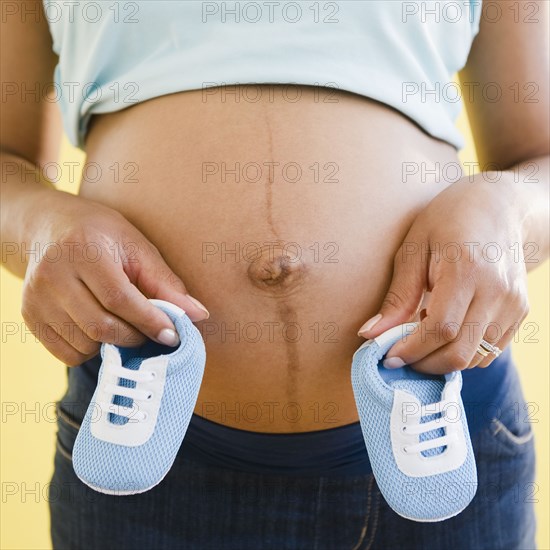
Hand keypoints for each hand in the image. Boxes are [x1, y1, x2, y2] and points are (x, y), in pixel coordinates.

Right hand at [21, 192, 209, 365]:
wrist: (48, 227)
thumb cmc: (101, 234)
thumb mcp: (137, 247)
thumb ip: (166, 283)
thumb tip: (199, 315)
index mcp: (83, 250)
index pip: (119, 298)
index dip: (150, 321)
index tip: (173, 334)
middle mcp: (53, 275)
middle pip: (101, 326)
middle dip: (135, 337)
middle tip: (151, 332)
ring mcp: (36, 298)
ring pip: (84, 344)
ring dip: (114, 345)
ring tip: (125, 326)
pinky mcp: (29, 316)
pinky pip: (66, 354)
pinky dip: (91, 351)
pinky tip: (100, 330)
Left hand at [358, 175, 529, 373]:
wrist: (500, 206)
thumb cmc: (448, 220)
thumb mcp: (414, 248)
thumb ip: (397, 296)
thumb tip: (370, 334)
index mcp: (466, 269)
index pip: (440, 329)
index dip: (411, 350)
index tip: (387, 356)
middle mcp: (497, 291)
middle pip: (460, 352)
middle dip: (424, 364)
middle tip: (400, 356)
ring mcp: (514, 303)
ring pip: (476, 357)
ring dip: (443, 360)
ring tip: (422, 337)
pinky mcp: (520, 311)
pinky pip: (490, 350)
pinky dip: (463, 353)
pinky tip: (445, 332)